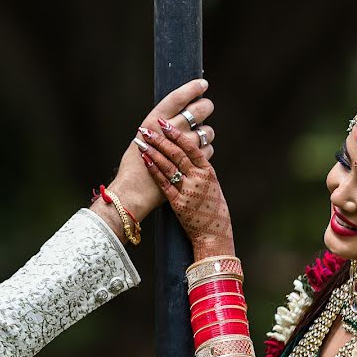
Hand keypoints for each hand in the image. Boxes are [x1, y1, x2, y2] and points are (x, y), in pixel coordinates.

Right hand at [101, 80, 214, 223]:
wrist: (135, 190)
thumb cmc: (135, 164)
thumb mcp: (142, 138)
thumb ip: (160, 125)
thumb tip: (180, 112)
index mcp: (154, 121)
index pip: (178, 97)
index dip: (192, 88)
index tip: (202, 84)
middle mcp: (170, 131)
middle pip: (199, 110)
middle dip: (205, 107)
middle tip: (204, 108)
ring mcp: (184, 147)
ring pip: (208, 130)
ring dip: (206, 131)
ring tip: (197, 136)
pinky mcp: (192, 163)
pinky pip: (209, 149)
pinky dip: (205, 150)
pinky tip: (196, 154)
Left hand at [139, 118, 233, 258]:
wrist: (214, 233)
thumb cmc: (213, 207)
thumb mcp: (212, 184)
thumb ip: (201, 168)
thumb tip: (190, 149)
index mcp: (208, 171)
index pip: (191, 147)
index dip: (177, 134)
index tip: (165, 124)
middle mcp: (198, 178)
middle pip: (177, 154)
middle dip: (161, 139)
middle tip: (148, 129)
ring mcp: (188, 190)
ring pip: (168, 166)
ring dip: (153, 151)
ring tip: (142, 141)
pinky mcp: (178, 203)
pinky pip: (164, 183)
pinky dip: (154, 170)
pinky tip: (145, 159)